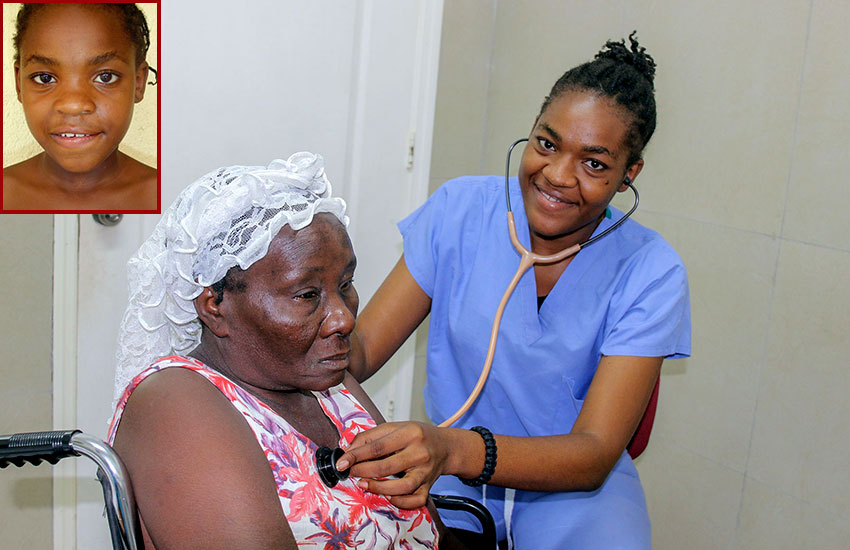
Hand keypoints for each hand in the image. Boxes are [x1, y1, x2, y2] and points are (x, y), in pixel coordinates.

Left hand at [335, 422, 454, 508]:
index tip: (342, 462)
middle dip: (362, 471)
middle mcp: (420, 452)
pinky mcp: (429, 486)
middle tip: (349, 472)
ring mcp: (426, 472)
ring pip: (401, 487)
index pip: (378, 446)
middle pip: (386, 467)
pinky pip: (414, 500)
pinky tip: (388, 496)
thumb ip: (371, 436)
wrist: (446, 447)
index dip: (356, 456)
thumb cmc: (418, 436)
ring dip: (378, 488)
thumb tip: (349, 450)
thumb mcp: (396, 427)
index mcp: (410, 433)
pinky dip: (399, 501)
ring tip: (364, 484)